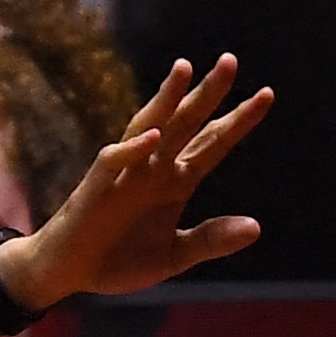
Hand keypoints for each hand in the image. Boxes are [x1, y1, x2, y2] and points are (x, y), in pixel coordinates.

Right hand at [5, 54, 276, 307]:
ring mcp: (125, 175)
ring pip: (149, 127)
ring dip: (166, 99)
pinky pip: (113, 162)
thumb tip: (256, 227)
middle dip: (207, 94)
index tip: (266, 95)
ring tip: (184, 69)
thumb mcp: (173, 256)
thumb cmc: (118, 260)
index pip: (212, 144)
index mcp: (175, 182)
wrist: (69, 275)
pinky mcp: (96, 189)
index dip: (238, 121)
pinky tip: (152, 137)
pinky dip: (132, 149)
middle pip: (186, 124)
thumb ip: (210, 240)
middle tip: (230, 61)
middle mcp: (153, 169)